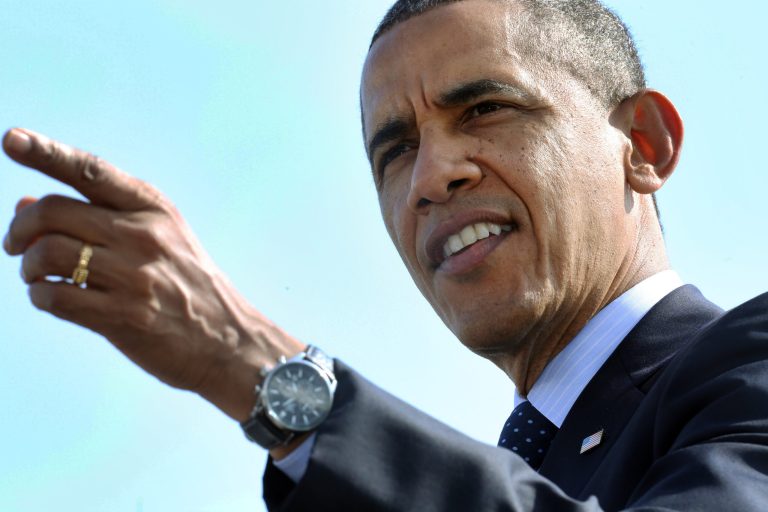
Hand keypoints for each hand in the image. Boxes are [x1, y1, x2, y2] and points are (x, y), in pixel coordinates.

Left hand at [2, 128, 303, 421]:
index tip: (13, 139)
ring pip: (47, 253)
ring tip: (35, 276)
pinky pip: (55, 297)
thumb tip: (24, 204)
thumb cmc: (187, 285)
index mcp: (154, 209)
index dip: (47, 153)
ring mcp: (134, 276)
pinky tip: (49, 297)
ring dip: (27, 266)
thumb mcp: (160, 238)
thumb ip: (98, 218)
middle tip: (15, 245)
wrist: (228, 338)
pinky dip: (39, 295)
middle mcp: (144, 236)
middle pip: (54, 212)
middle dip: (21, 228)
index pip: (91, 171)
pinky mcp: (124, 316)